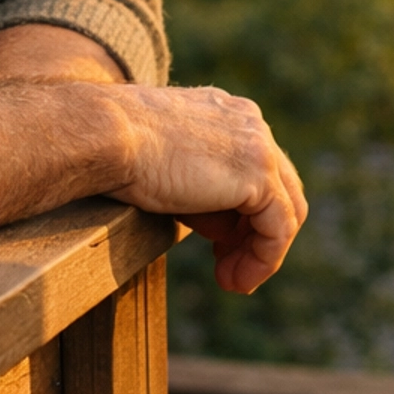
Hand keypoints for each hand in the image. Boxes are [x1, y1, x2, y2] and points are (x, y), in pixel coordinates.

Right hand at [110, 84, 306, 296]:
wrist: (107, 134)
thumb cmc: (120, 149)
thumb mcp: (170, 168)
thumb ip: (204, 192)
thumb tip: (224, 229)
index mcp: (228, 113)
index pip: (257, 169)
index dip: (244, 213)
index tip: (219, 244)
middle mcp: (250, 123)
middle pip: (280, 189)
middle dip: (258, 234)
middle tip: (228, 265)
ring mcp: (259, 146)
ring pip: (286, 211)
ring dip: (262, 253)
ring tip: (233, 281)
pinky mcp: (259, 175)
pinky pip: (279, 228)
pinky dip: (264, 260)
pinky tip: (236, 279)